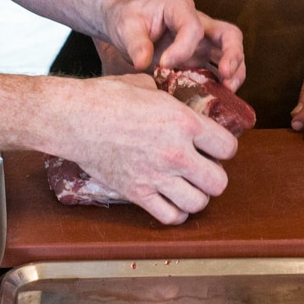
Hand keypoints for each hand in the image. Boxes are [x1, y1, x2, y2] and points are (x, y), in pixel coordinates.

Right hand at [56, 73, 238, 223]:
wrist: (75, 118)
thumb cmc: (107, 97)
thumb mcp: (147, 86)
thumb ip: (169, 100)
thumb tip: (176, 103)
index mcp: (183, 122)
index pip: (228, 147)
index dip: (223, 148)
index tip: (214, 147)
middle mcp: (176, 153)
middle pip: (219, 182)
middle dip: (214, 176)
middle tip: (202, 168)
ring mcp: (157, 177)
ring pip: (198, 203)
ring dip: (196, 196)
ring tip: (187, 186)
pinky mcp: (137, 193)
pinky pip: (170, 216)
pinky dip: (176, 212)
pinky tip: (171, 200)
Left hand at [100, 0, 246, 90]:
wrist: (125, 23)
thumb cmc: (128, 20)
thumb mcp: (126, 28)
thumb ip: (136, 44)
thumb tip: (143, 63)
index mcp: (180, 7)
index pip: (193, 27)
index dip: (183, 48)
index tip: (164, 65)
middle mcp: (199, 22)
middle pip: (228, 33)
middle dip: (232, 54)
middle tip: (226, 75)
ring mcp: (202, 41)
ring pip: (230, 52)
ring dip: (235, 71)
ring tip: (229, 90)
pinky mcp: (200, 58)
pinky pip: (218, 69)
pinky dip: (222, 82)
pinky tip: (218, 98)